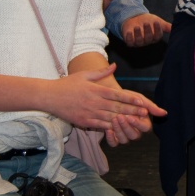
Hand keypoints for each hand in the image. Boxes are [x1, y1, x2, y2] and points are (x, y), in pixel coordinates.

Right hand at [49, 63, 166, 131]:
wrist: (49, 97)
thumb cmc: (67, 84)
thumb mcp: (84, 75)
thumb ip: (101, 72)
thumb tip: (114, 65)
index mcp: (96, 90)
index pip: (116, 95)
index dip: (130, 99)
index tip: (141, 101)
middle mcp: (94, 102)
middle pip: (117, 107)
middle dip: (132, 110)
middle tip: (145, 113)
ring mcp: (89, 113)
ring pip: (110, 117)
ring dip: (124, 120)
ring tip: (137, 122)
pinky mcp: (84, 121)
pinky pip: (100, 126)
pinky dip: (111, 128)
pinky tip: (121, 129)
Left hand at [121, 12, 171, 46]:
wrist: (135, 18)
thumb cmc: (148, 20)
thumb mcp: (157, 21)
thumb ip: (166, 26)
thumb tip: (174, 28)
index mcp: (155, 37)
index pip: (157, 36)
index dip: (157, 30)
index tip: (156, 22)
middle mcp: (147, 41)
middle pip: (148, 38)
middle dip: (147, 31)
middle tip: (146, 23)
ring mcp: (138, 42)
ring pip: (139, 41)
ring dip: (138, 34)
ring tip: (137, 27)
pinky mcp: (130, 41)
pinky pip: (129, 42)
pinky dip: (129, 38)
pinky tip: (129, 32)